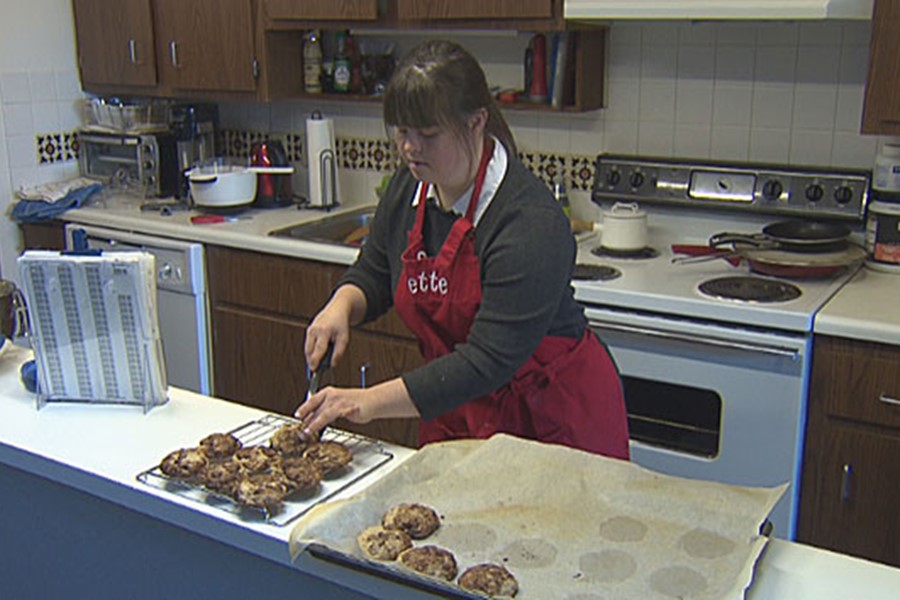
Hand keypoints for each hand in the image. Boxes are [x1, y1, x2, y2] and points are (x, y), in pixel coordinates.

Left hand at [293, 378, 420, 438]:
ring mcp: (338, 401)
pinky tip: (318, 429)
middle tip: (299, 430)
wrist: (373, 401)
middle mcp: (332, 395)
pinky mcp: (345, 408)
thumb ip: (326, 411)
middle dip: (306, 419)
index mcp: (328, 392)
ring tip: (306, 432)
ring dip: (312, 424)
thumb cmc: (357, 403)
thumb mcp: (338, 405)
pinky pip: (329, 416)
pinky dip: (322, 424)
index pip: (311, 400)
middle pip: (314, 407)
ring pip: (321, 413)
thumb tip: (313, 421)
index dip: (303, 409)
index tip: (296, 416)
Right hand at [305, 285, 363, 370]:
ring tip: (318, 364)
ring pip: (307, 349)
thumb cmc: (341, 324)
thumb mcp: (344, 338)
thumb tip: (332, 365)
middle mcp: (314, 330)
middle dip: (312, 362)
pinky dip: (312, 352)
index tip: (314, 371)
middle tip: (317, 371)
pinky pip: (308, 345)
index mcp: (324, 331)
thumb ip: (339, 352)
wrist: (337, 310)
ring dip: (311, 358)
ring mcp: (310, 330)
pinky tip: (318, 355)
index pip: (318, 350)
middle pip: (309, 351)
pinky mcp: (309, 331)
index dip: (315, 362)